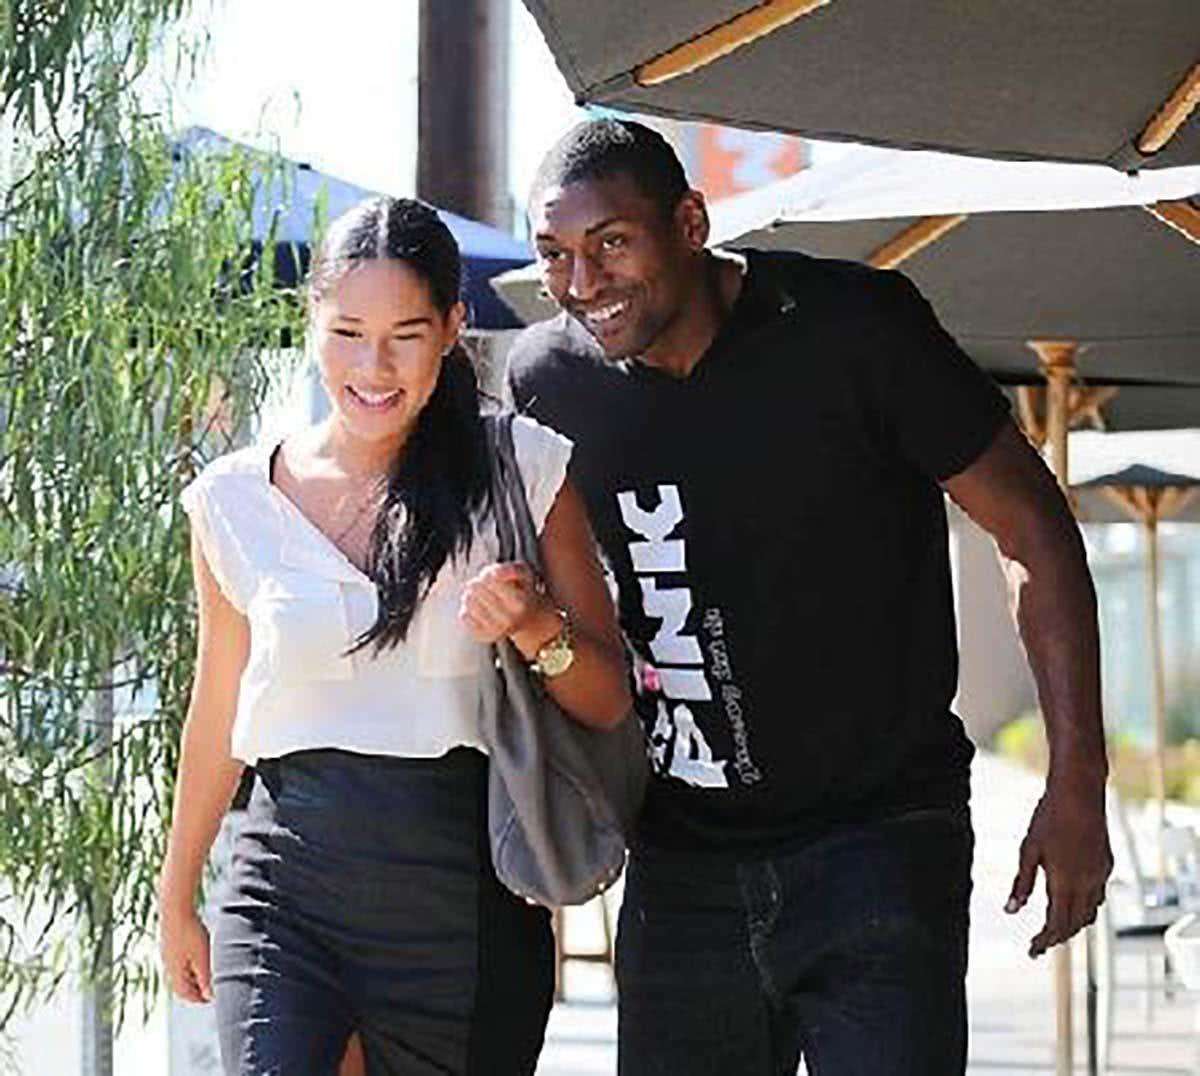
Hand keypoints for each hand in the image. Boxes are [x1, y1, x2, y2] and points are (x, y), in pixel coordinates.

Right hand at [159, 903, 212, 1002]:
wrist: (175, 907)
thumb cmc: (189, 931)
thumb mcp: (202, 957)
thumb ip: (206, 978)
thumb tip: (209, 996)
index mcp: (175, 973)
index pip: (185, 995)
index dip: (199, 999)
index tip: (211, 998)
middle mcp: (168, 966)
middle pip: (180, 986)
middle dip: (194, 990)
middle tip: (208, 990)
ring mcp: (167, 954)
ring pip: (178, 973)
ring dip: (191, 977)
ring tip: (205, 975)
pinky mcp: (168, 943)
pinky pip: (177, 961)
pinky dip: (187, 965)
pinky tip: (196, 957)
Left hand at [459, 562, 557, 653]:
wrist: (528, 618)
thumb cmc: (522, 590)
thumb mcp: (523, 573)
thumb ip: (510, 569)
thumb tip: (494, 574)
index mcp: (519, 602)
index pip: (489, 580)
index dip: (486, 574)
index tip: (491, 576)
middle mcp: (508, 620)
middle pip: (476, 588)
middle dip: (477, 582)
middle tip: (485, 586)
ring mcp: (495, 630)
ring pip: (468, 602)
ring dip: (470, 594)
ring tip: (480, 596)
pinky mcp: (483, 636)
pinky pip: (463, 616)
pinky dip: (467, 609)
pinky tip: (478, 610)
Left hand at [1006, 776, 1113, 957]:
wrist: (1079, 793)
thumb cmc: (1049, 817)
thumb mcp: (1028, 849)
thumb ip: (1022, 882)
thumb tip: (1010, 910)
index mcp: (1065, 881)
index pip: (1056, 923)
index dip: (1044, 941)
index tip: (1032, 950)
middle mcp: (1087, 883)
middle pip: (1074, 924)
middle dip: (1057, 937)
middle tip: (1039, 945)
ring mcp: (1100, 875)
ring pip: (1089, 913)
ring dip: (1073, 925)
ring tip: (1054, 930)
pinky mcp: (1107, 865)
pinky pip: (1098, 897)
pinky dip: (1085, 908)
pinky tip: (1073, 904)